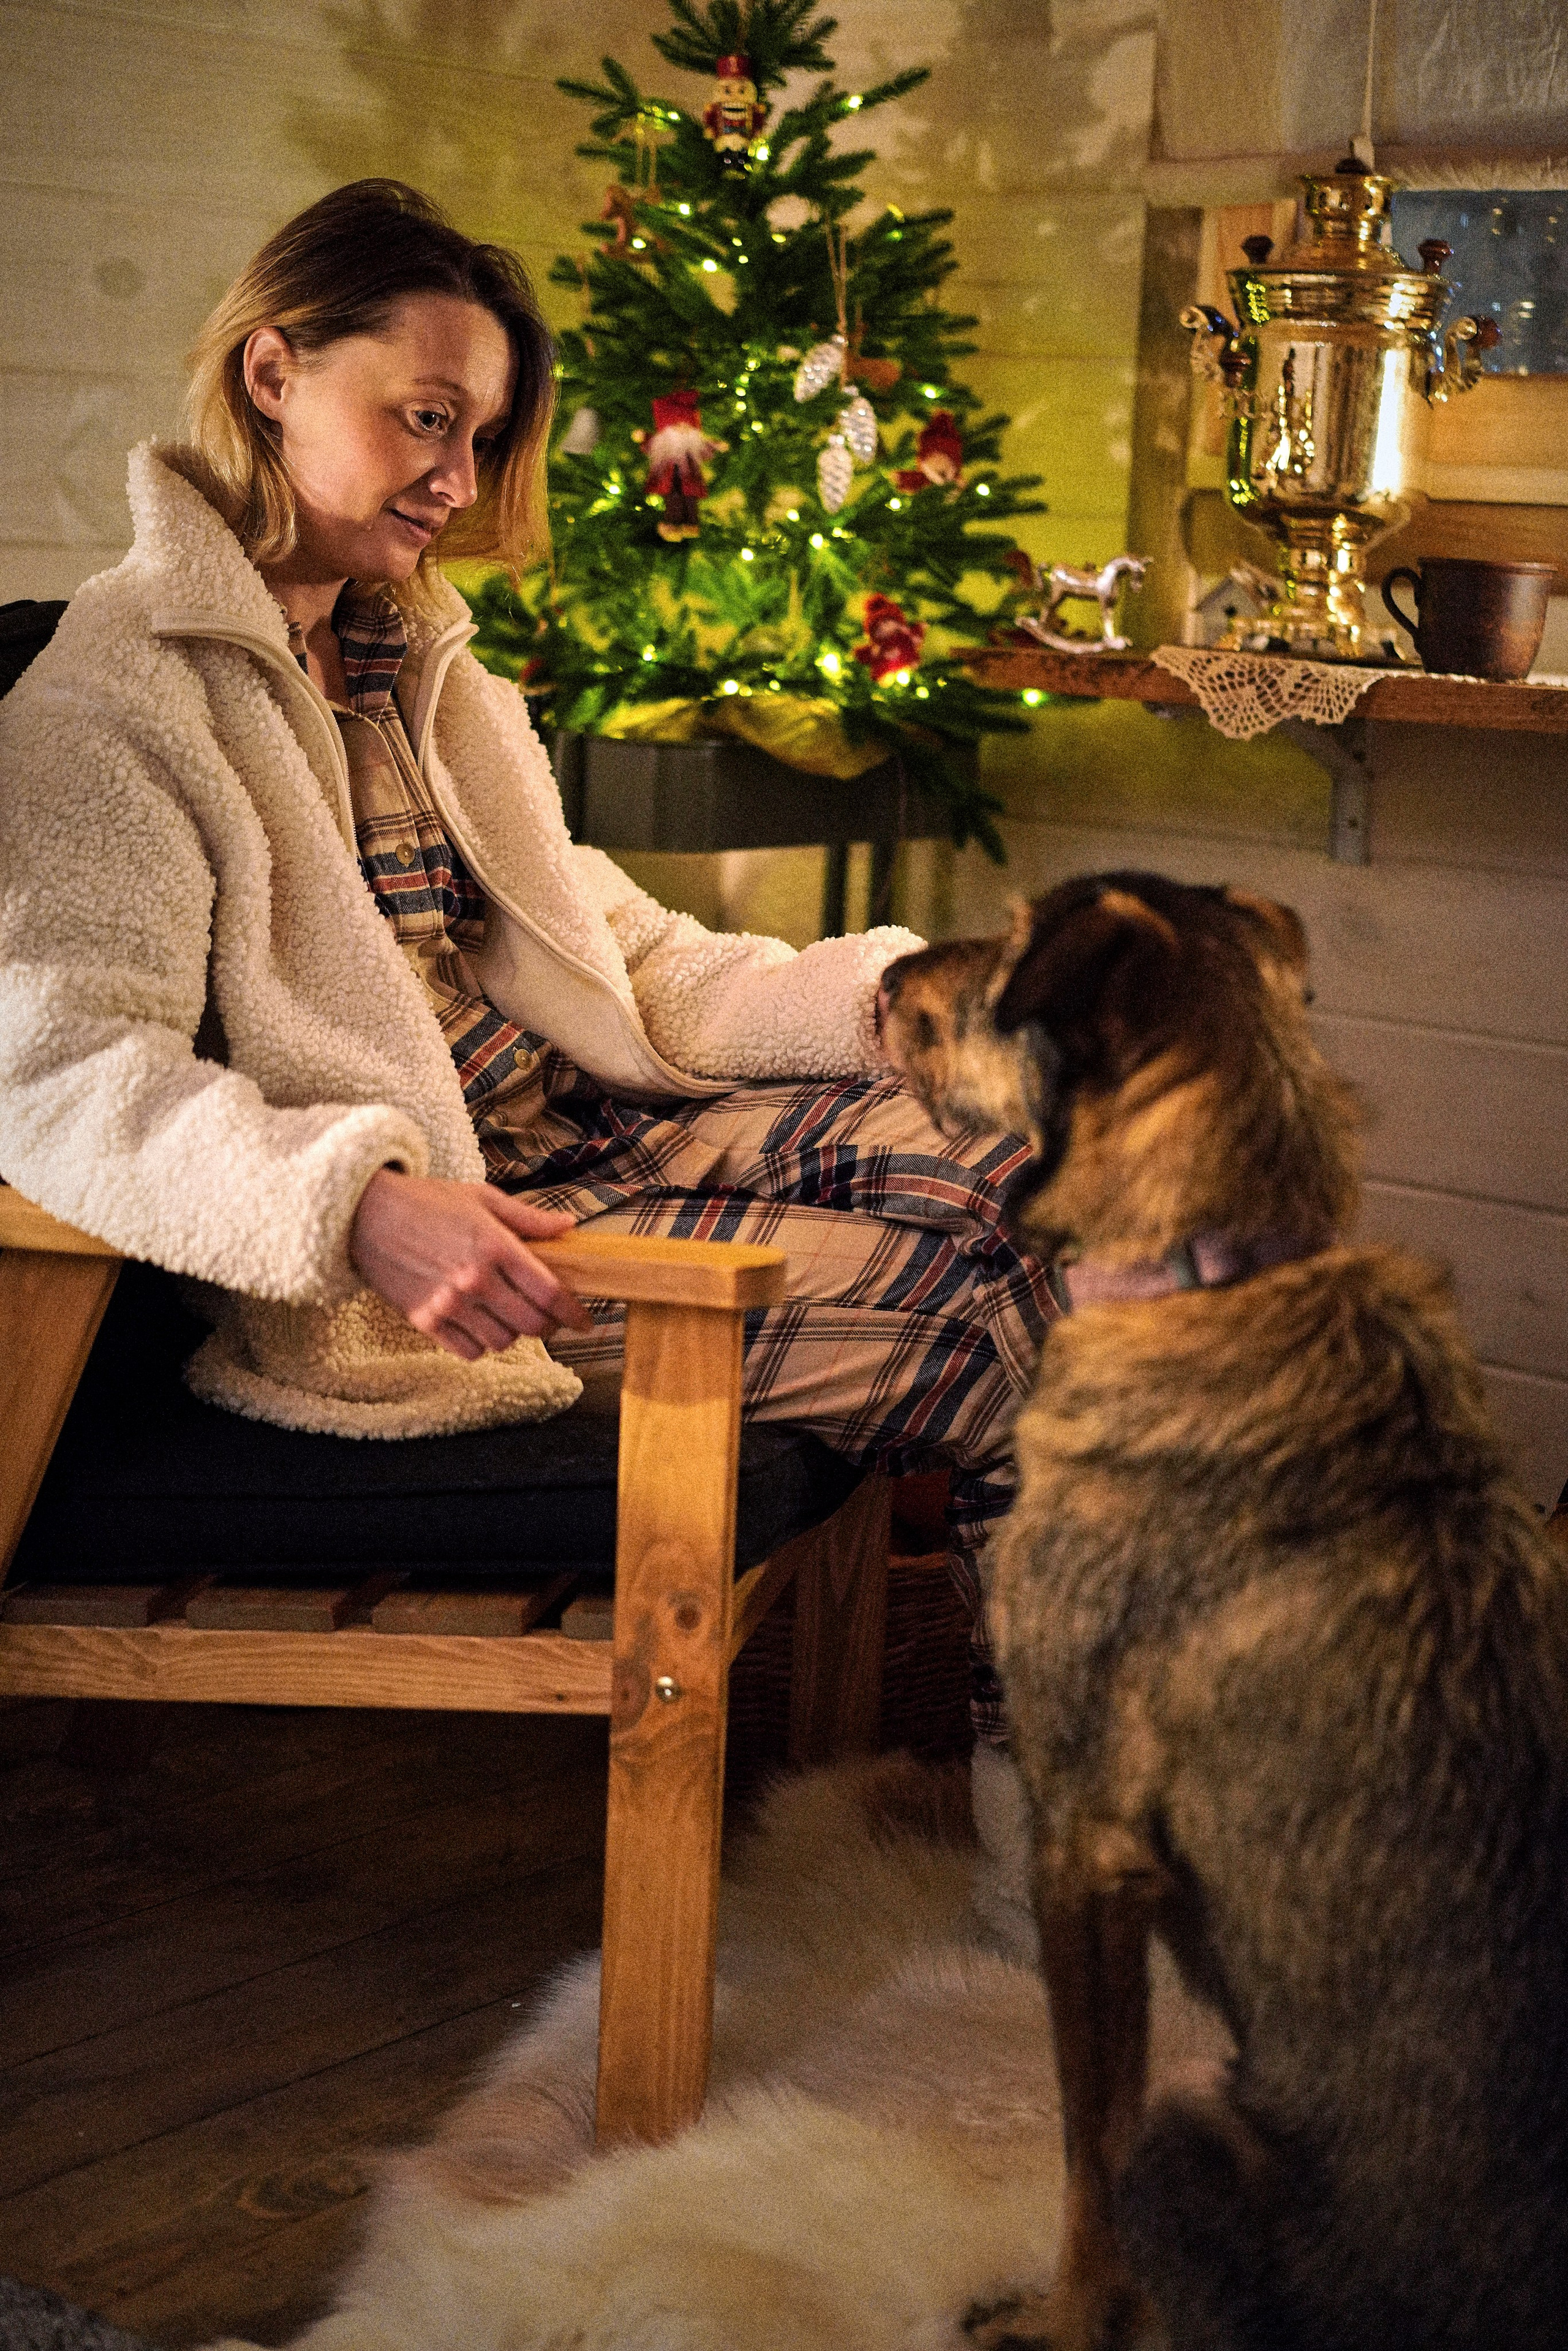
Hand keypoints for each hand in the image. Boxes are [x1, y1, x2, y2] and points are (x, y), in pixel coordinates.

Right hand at [349, 1169, 595, 1360]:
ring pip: (503, 1341)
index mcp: (495, 1246)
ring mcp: (448, 1303)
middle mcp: (474, 1279)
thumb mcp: (481, 1198)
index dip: (574, 1313)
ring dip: (514, 1334)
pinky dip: (482, 1344)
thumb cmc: (425, 1202)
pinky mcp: (425, 1320)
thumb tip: (569, 1227)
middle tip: (550, 1319)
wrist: (365, 1214)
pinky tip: (481, 1325)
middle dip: (549, 1326)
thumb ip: (528, 1218)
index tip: (585, 1320)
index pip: (549, 1293)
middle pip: (532, 1324)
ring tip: (509, 1315)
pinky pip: (469, 1351)